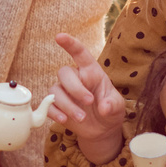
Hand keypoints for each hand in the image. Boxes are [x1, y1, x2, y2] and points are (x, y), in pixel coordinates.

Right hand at [43, 32, 127, 161]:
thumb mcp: (118, 108)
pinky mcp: (56, 106)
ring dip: (67, 105)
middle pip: (64, 73)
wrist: (102, 130)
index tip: (59, 36)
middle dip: (75, 88)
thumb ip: (112, 105)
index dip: (70, 44)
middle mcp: (75, 78)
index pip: (80, 54)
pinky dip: (55, 113)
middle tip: (89, 102)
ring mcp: (64, 92)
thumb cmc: (110, 111)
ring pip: (55, 90)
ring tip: (82, 118)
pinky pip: (48, 105)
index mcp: (91, 72)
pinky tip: (65, 121)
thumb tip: (104, 107)